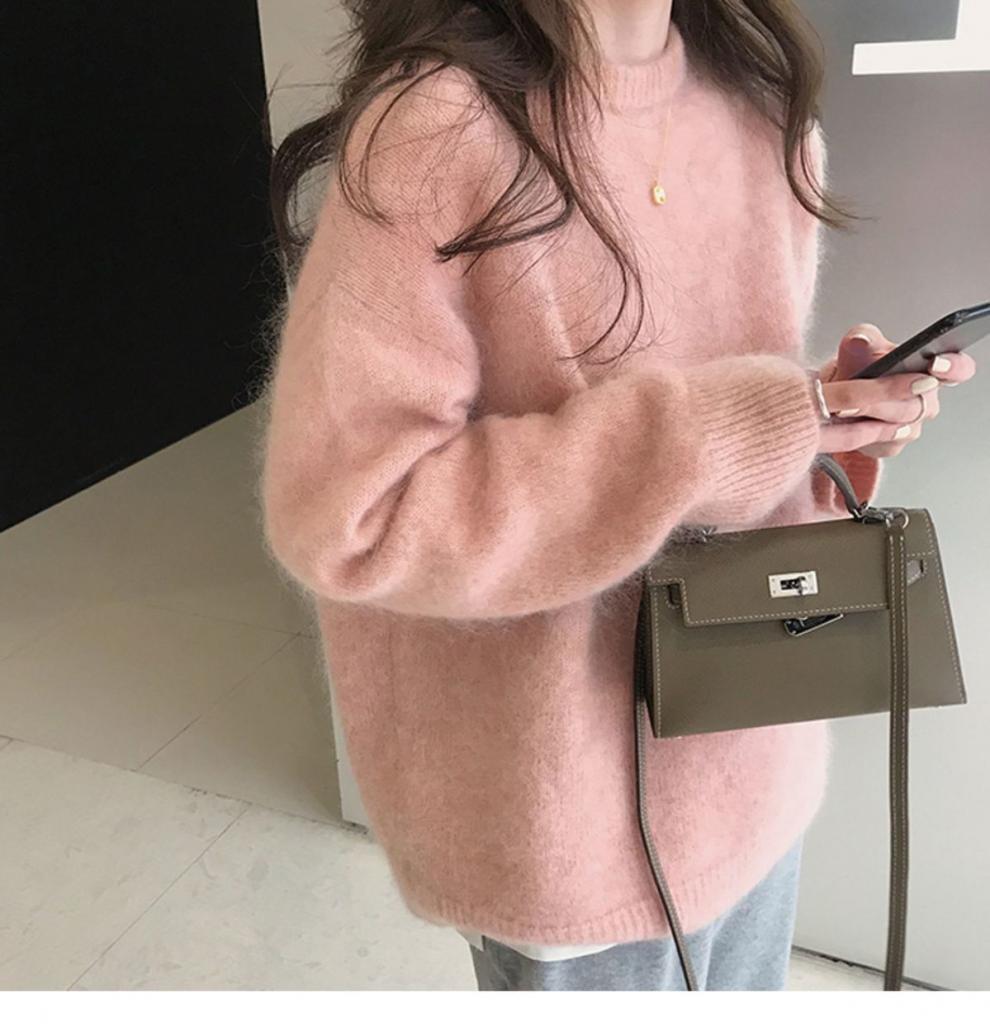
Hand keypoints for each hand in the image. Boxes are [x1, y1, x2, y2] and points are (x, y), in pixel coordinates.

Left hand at [816, 322, 976, 457]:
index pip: (957, 368)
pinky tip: (853, 423)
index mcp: (928, 368)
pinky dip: (865, 433)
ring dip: (873, 416)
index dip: (952, 367)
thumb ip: (861, 338)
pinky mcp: (894, 443)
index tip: (935, 364)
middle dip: (888, 397)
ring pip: (901, 425)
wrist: (834, 398)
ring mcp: (912, 423)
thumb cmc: (854, 370)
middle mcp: (926, 397)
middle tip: (865, 392)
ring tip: (850, 407)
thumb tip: (860, 339)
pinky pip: (884, 442)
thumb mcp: (856, 348)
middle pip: (920, 404)